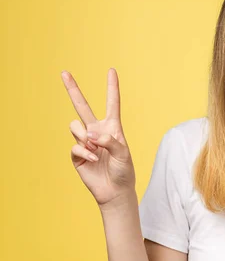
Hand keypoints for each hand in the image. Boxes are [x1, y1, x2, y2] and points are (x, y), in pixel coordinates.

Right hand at [61, 68, 135, 208]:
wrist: (115, 190)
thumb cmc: (124, 170)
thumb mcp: (123, 154)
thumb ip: (111, 141)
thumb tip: (92, 134)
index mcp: (113, 127)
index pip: (112, 103)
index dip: (112, 87)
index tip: (111, 70)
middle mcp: (97, 130)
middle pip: (82, 106)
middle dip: (72, 89)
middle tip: (64, 72)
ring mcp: (85, 141)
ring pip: (76, 126)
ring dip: (85, 137)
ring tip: (95, 149)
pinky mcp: (77, 154)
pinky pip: (75, 146)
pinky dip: (84, 152)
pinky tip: (93, 159)